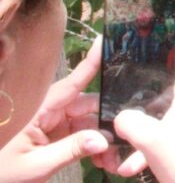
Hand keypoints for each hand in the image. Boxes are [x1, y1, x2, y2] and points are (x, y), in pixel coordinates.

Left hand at [0, 38, 116, 182]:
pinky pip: (84, 136)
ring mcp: (55, 124)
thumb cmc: (2, 173)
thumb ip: (70, 151)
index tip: (106, 41)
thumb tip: (104, 140)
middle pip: (89, 106)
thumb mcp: (36, 165)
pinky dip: (95, 147)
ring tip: (115, 161)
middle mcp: (50, 111)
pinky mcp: (57, 137)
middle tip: (126, 142)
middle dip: (110, 122)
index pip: (73, 83)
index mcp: (41, 110)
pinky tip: (104, 161)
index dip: (92, 61)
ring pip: (90, 123)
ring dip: (104, 140)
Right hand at [114, 37, 174, 181]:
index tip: (152, 40)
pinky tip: (130, 166)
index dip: (174, 40)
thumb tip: (120, 117)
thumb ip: (129, 121)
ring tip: (120, 147)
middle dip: (147, 90)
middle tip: (123, 92)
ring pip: (167, 112)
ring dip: (144, 128)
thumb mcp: (149, 138)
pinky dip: (151, 146)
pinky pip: (170, 133)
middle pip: (173, 81)